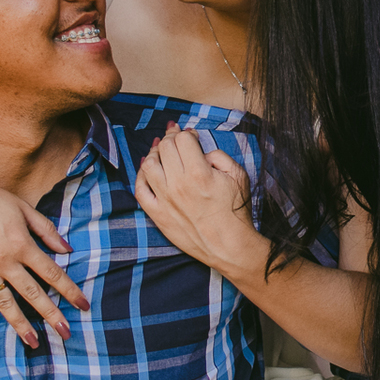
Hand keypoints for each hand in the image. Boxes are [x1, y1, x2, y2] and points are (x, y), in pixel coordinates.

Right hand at [0, 170, 89, 346]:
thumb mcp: (24, 209)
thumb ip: (47, 231)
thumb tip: (68, 250)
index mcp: (22, 244)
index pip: (52, 273)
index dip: (70, 291)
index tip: (83, 307)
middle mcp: (4, 261)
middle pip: (33, 293)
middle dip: (52, 315)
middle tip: (66, 334)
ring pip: (5, 303)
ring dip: (20, 325)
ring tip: (33, 342)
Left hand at [135, 123, 261, 277]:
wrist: (229, 246)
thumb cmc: (236, 213)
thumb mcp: (238, 176)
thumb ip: (219, 156)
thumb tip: (201, 151)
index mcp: (199, 173)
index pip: (182, 139)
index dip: (187, 133)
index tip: (191, 135)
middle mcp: (178, 185)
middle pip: (165, 148)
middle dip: (170, 137)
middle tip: (175, 136)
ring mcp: (165, 200)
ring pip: (149, 165)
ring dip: (154, 152)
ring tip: (160, 148)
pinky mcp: (158, 215)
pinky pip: (140, 190)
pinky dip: (140, 176)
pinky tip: (147, 168)